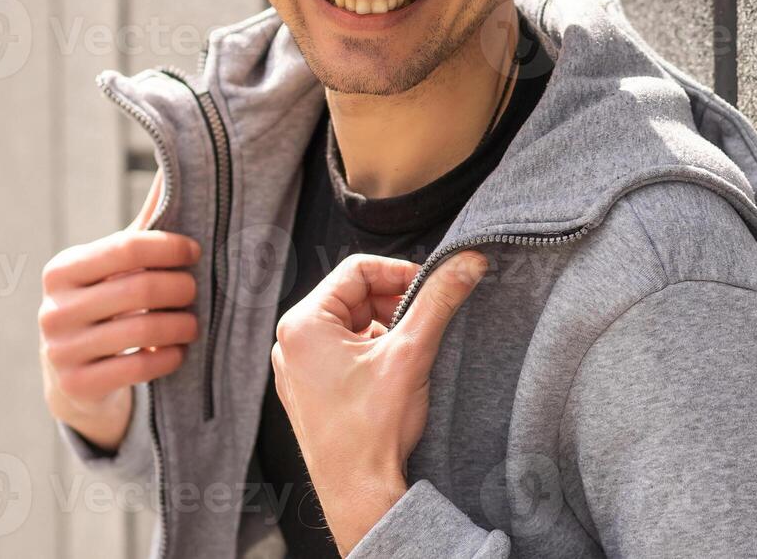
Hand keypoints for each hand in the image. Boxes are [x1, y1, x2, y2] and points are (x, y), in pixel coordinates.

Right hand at [39, 172, 200, 449]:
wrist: (73, 378)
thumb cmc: (105, 306)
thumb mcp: (114, 268)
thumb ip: (143, 223)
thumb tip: (173, 162)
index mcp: (62, 270)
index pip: (127, 247)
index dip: (170, 247)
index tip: (194, 251)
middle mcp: (54, 308)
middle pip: (139, 288)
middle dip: (180, 288)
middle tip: (196, 290)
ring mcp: (61, 350)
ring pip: (142, 329)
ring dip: (181, 325)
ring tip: (193, 323)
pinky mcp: (77, 385)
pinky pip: (137, 367)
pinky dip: (167, 358)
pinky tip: (177, 352)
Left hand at [271, 249, 489, 555]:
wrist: (359, 494)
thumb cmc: (372, 429)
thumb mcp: (411, 352)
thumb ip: (438, 300)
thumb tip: (465, 261)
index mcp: (303, 324)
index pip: (356, 270)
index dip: (399, 272)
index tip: (431, 285)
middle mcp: (291, 342)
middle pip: (352, 296)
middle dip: (393, 303)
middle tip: (426, 319)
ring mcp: (297, 368)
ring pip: (349, 324)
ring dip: (384, 328)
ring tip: (411, 351)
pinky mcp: (308, 389)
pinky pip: (341, 351)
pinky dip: (371, 351)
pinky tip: (394, 371)